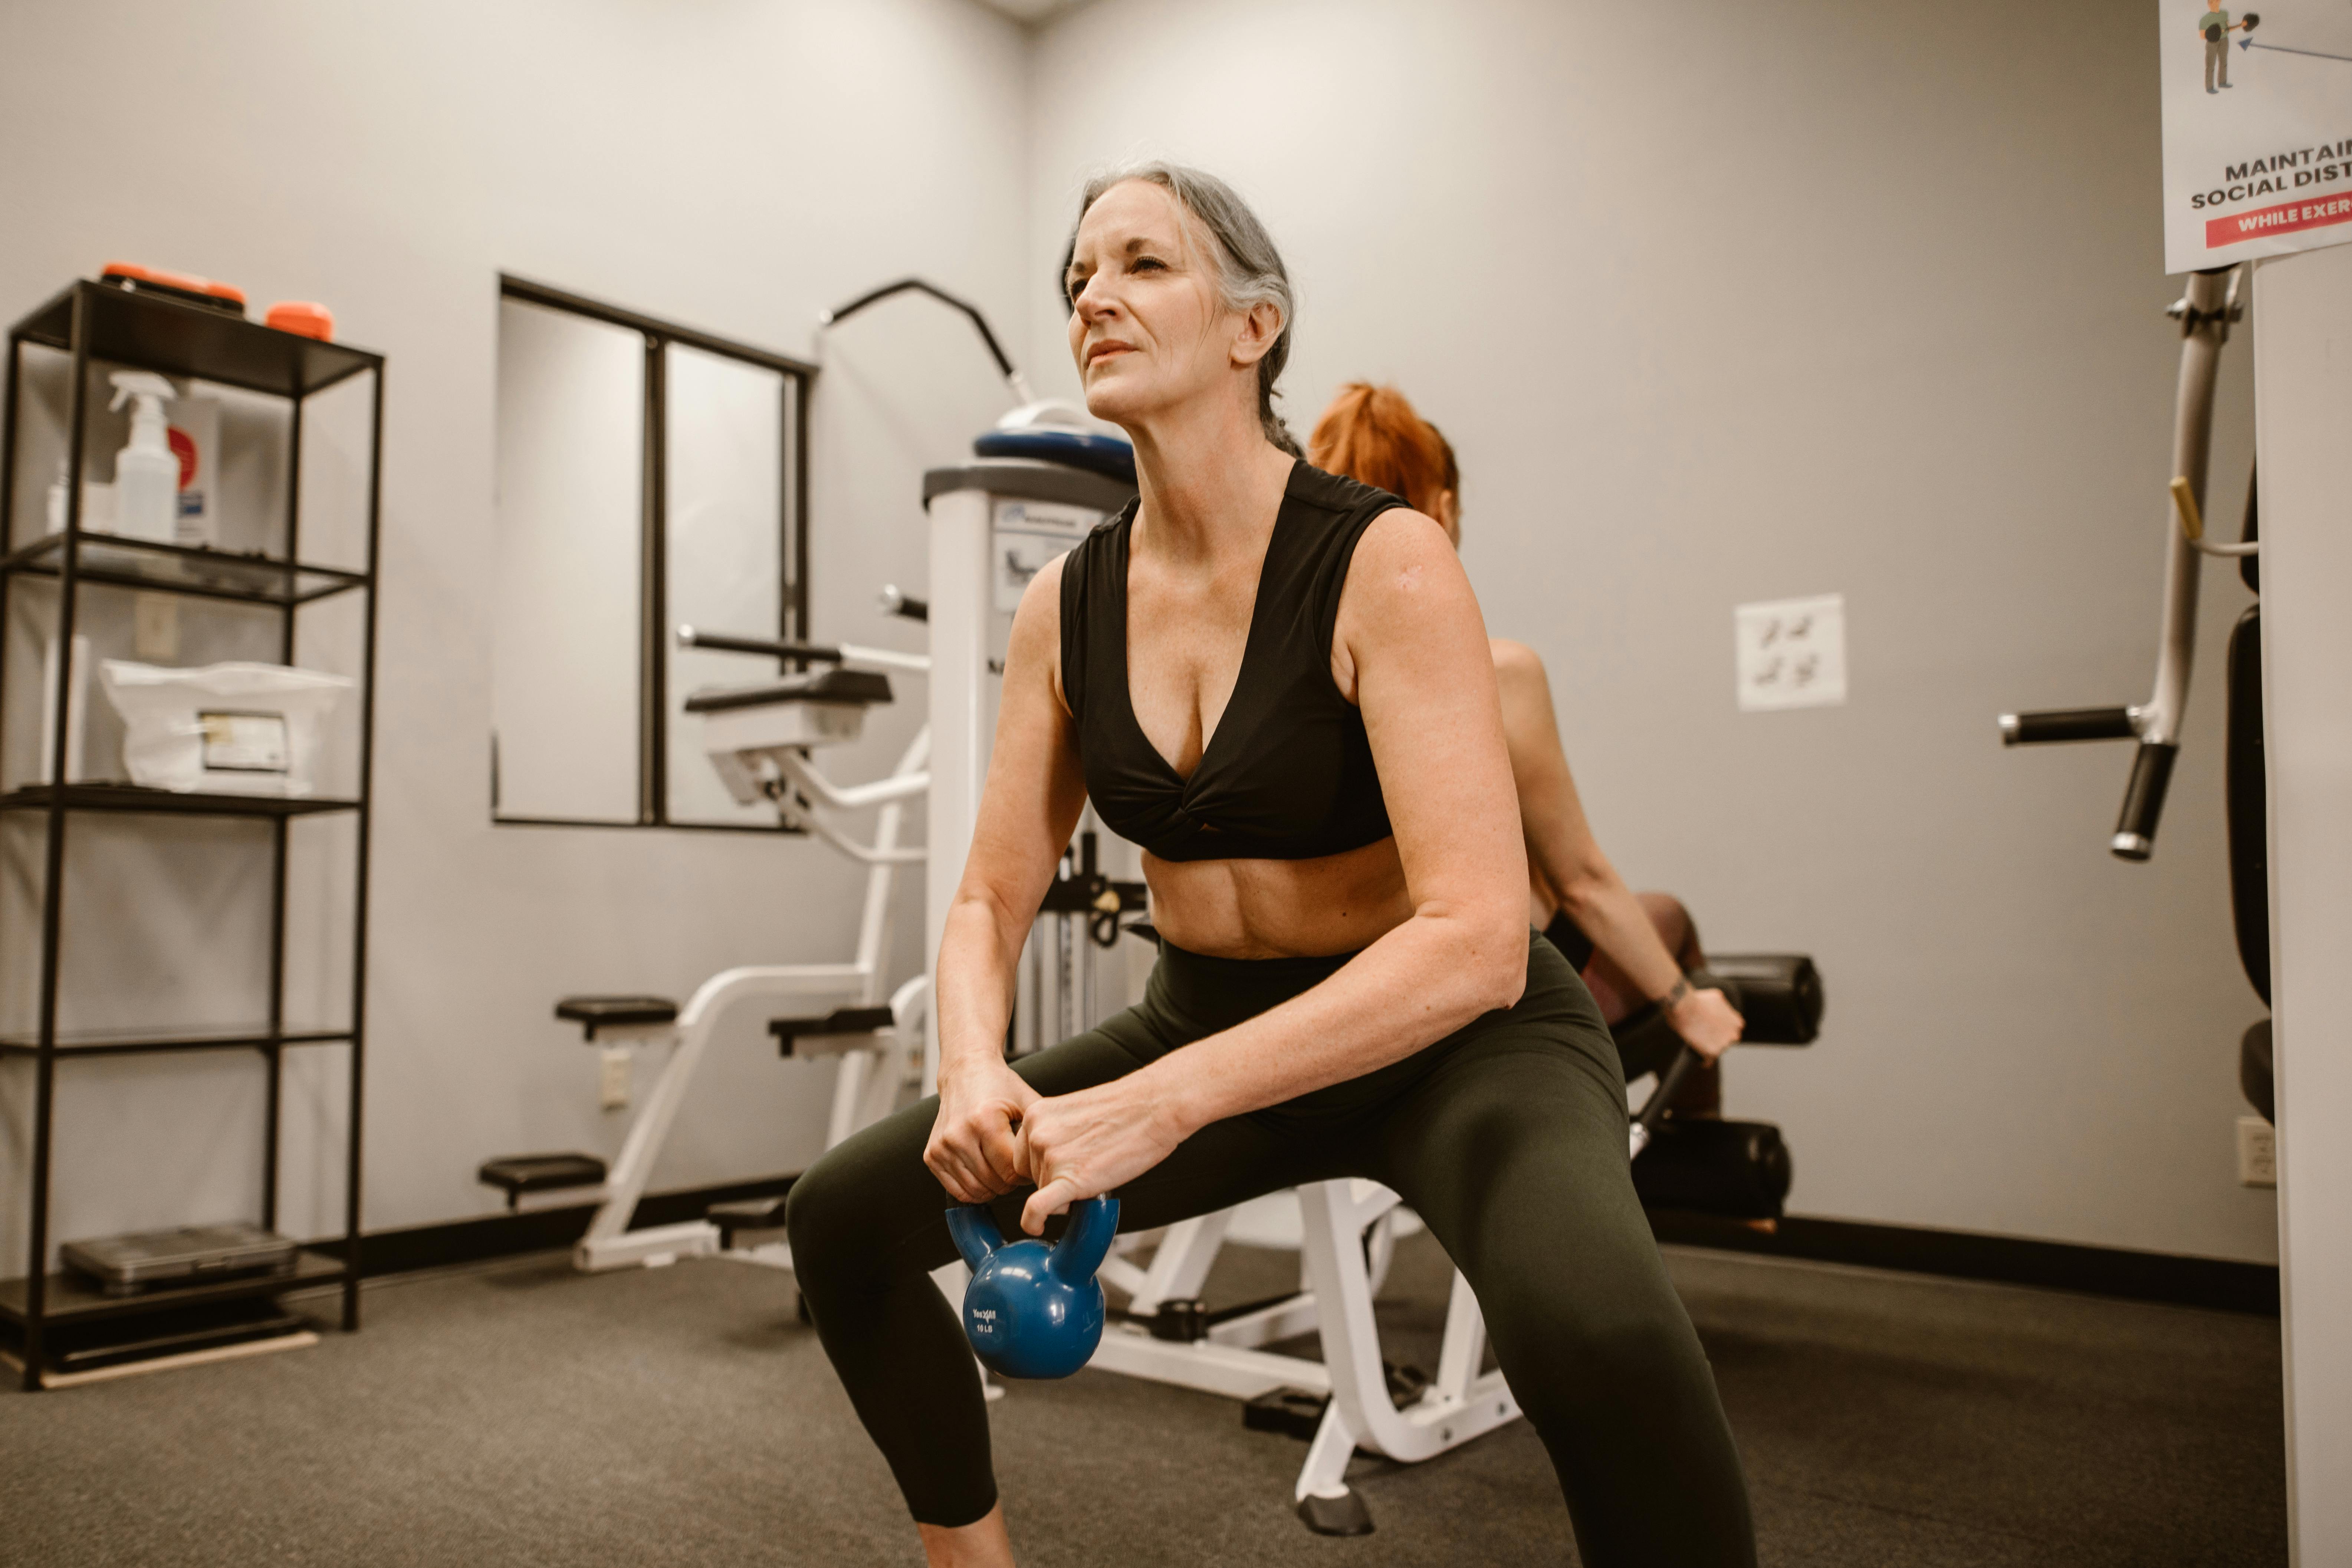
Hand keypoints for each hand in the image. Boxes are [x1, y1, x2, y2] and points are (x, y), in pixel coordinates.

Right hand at [925, 1056, 1038, 1204]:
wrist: (965, 1073)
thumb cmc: (1001, 1088)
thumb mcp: (1028, 1103)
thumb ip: (1042, 1133)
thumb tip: (1055, 1167)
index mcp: (985, 1120)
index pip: (1011, 1171)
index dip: (1026, 1173)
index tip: (1029, 1163)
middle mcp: (959, 1134)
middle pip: (994, 1183)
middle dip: (1011, 1181)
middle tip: (1016, 1166)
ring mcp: (942, 1146)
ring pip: (976, 1190)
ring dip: (993, 1187)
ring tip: (1001, 1169)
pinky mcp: (932, 1154)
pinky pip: (957, 1189)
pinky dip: (974, 1188)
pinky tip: (984, 1173)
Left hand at [1012, 1076, 1187, 1235]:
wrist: (1155, 1107)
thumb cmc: (1127, 1109)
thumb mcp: (1075, 1113)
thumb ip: (1055, 1132)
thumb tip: (1051, 1159)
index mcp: (1037, 1114)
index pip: (1021, 1154)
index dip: (1041, 1164)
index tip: (1062, 1164)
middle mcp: (1037, 1133)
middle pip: (1028, 1174)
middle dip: (1050, 1179)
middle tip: (1082, 1170)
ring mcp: (1050, 1156)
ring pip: (1040, 1191)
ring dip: (1062, 1193)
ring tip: (1094, 1175)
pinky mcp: (1069, 1179)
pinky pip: (1037, 1208)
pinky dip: (1034, 1221)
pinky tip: (1036, 1226)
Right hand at [1669, 985, 1743, 1061]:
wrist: (1685, 1007)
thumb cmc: (1697, 1000)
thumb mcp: (1716, 998)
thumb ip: (1723, 1007)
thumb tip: (1719, 1010)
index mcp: (1737, 1022)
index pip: (1733, 1030)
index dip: (1723, 1029)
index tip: (1714, 1029)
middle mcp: (1733, 1034)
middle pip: (1727, 1041)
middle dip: (1718, 1040)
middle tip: (1705, 1037)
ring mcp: (1724, 1044)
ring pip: (1718, 1051)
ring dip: (1710, 1049)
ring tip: (1698, 1045)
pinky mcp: (1712, 1052)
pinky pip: (1708, 1061)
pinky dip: (1703, 1061)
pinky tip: (1699, 1060)